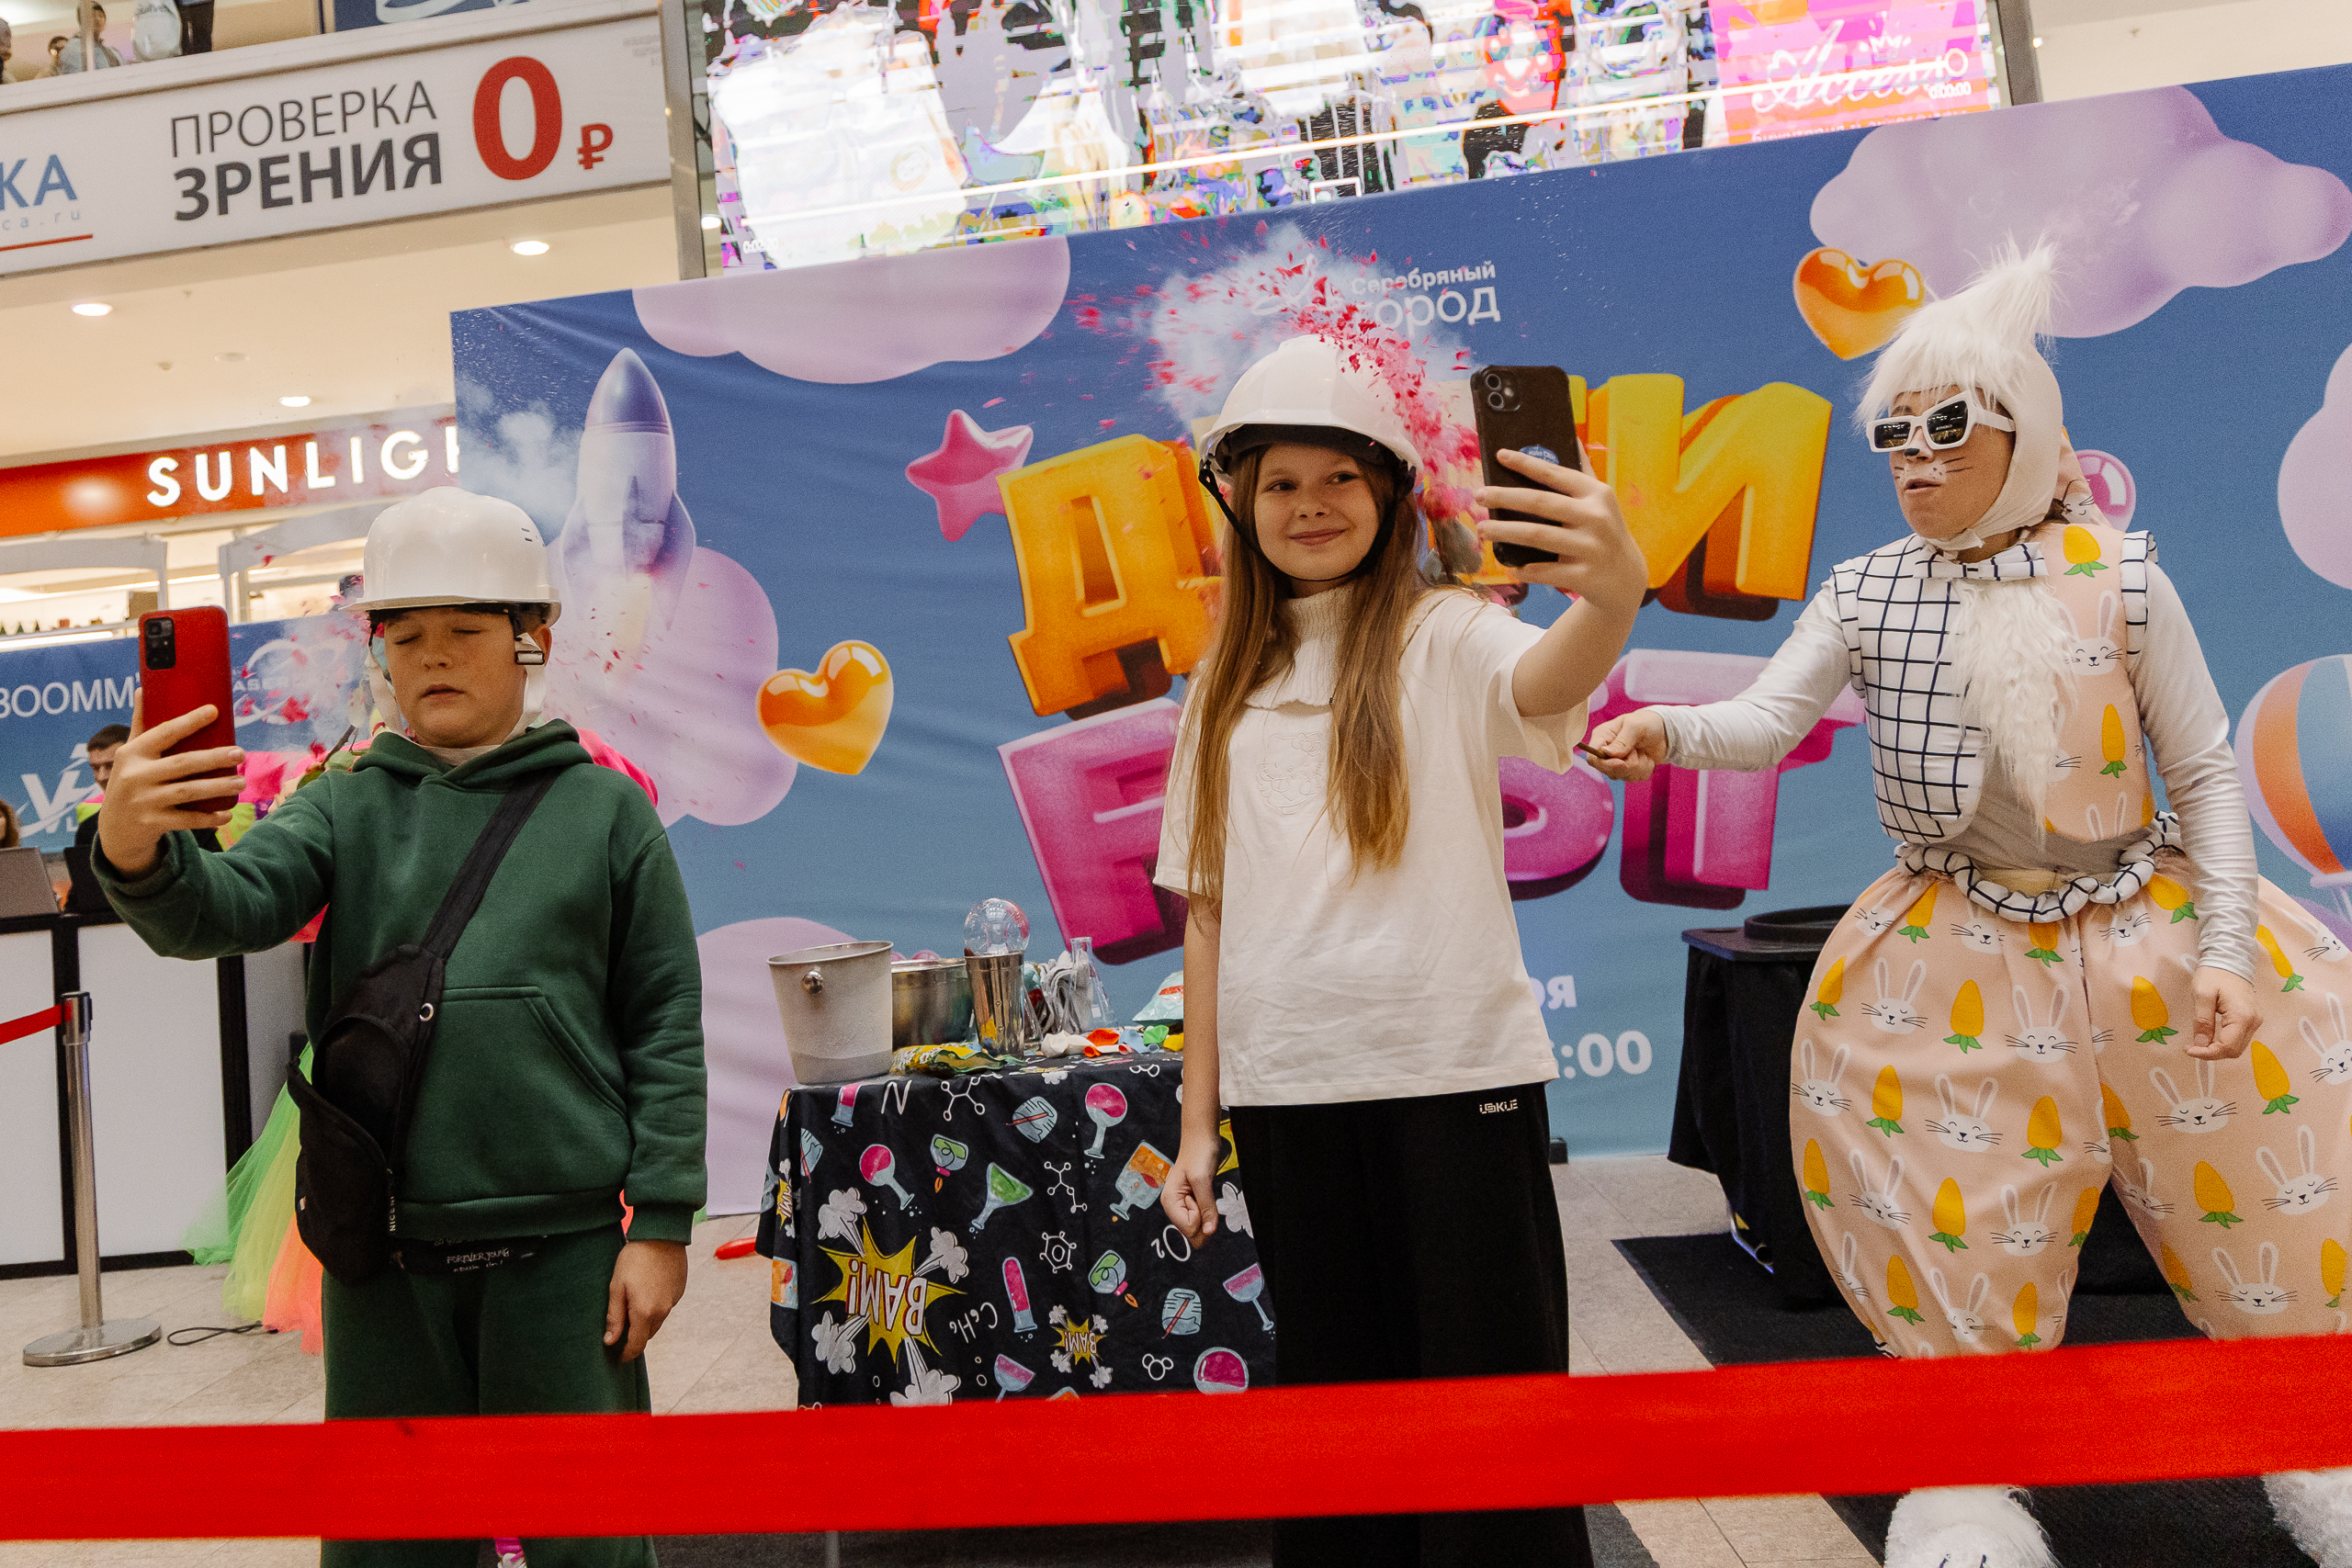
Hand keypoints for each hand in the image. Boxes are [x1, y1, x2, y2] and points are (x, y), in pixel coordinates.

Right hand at [97, 690, 244, 879]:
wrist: (114, 829)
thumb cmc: (129, 781)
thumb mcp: (129, 754)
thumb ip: (140, 725)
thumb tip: (142, 688)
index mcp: (131, 753)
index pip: (163, 732)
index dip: (189, 721)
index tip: (215, 710)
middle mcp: (134, 776)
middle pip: (182, 763)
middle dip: (214, 758)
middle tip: (241, 753)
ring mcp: (143, 801)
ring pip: (188, 791)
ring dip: (218, 787)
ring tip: (241, 782)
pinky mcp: (151, 823)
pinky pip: (186, 819)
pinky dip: (208, 818)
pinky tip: (227, 814)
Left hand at [605, 1239, 686, 1360]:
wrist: (661, 1235)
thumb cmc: (634, 1259)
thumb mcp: (616, 1287)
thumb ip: (614, 1317)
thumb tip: (610, 1341)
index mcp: (644, 1313)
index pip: (636, 1345)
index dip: (627, 1354)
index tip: (619, 1357)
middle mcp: (662, 1311)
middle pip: (647, 1334)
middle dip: (635, 1336)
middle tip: (621, 1328)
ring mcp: (673, 1301)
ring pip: (657, 1321)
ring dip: (646, 1321)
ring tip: (633, 1306)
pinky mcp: (679, 1291)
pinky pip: (666, 1307)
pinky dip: (656, 1306)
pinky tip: (647, 1291)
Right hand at [1160, 1130, 1221, 1246]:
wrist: (1201, 1138)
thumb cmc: (1198, 1153)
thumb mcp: (1203, 1180)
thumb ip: (1206, 1207)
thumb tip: (1209, 1232)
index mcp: (1169, 1202)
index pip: (1188, 1227)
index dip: (1200, 1215)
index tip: (1199, 1195)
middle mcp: (1173, 1206)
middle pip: (1192, 1231)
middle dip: (1203, 1217)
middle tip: (1202, 1194)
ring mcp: (1182, 1204)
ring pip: (1199, 1225)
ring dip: (1207, 1211)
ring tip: (1203, 1191)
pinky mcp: (1192, 1201)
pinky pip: (1202, 1216)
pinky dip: (1209, 1208)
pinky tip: (1206, 1194)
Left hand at [1474, 448, 1648, 613]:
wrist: (1627, 577)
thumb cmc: (1606, 531)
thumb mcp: (1602, 500)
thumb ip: (1584, 472)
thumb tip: (1570, 438)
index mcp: (1596, 494)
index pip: (1555, 474)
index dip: (1526, 463)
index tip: (1500, 455)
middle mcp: (1594, 517)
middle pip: (1540, 503)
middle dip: (1504, 497)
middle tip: (1478, 495)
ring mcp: (1590, 547)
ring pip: (1537, 536)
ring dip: (1505, 533)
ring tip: (1482, 529)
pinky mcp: (1584, 575)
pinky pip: (1546, 572)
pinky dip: (1525, 570)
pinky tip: (1511, 567)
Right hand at [1583, 707, 1669, 781]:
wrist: (1664, 732)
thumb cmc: (1647, 722)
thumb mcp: (1636, 726)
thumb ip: (1622, 740)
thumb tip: (1608, 753)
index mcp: (1602, 737)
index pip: (1592, 757)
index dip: (1605, 764)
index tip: (1621, 762)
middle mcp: (1606, 752)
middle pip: (1607, 770)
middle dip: (1627, 764)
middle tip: (1638, 751)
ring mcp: (1616, 763)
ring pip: (1621, 776)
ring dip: (1638, 766)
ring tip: (1643, 752)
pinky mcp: (1627, 771)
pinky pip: (1633, 778)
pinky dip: (1644, 770)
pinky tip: (1646, 759)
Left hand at [2186, 967, 2259, 1060]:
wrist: (2230, 960)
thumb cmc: (2214, 974)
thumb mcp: (2201, 995)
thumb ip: (2202, 1021)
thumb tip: (2201, 1044)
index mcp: (2242, 1016)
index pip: (2227, 1047)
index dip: (2207, 1053)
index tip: (2188, 1050)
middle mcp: (2253, 1022)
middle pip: (2234, 1051)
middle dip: (2211, 1053)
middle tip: (2190, 1047)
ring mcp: (2254, 1021)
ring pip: (2237, 1047)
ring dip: (2217, 1049)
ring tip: (2197, 1043)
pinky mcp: (2251, 1020)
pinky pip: (2238, 1039)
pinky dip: (2223, 1043)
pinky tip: (2208, 1038)